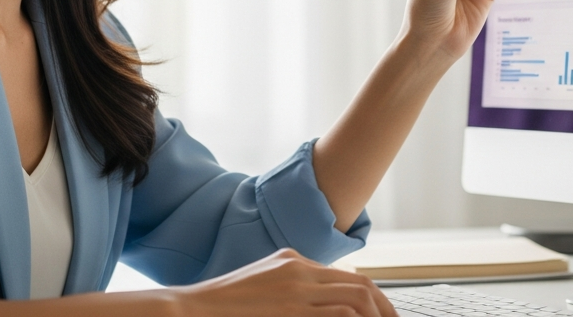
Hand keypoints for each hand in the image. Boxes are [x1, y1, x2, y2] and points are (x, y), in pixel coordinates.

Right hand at [175, 248, 394, 316]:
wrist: (188, 309)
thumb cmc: (221, 308)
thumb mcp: (260, 289)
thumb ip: (289, 292)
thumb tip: (326, 307)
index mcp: (291, 261)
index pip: (346, 278)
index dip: (373, 300)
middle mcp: (297, 268)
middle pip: (360, 285)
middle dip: (384, 309)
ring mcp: (295, 287)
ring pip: (356, 298)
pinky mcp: (290, 309)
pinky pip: (339, 313)